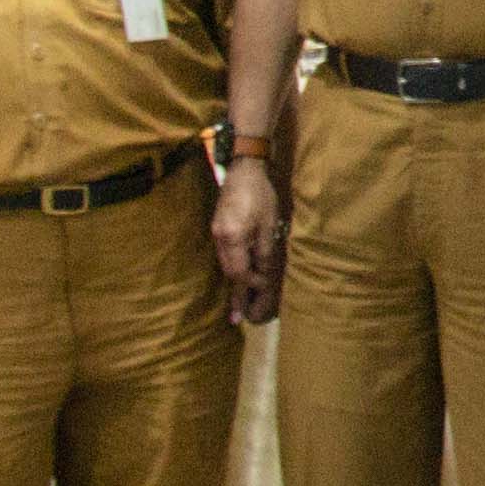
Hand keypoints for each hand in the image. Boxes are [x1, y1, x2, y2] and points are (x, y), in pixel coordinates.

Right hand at [210, 156, 283, 323]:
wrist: (244, 168)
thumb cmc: (261, 194)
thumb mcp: (269, 224)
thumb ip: (264, 251)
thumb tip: (263, 275)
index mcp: (232, 237)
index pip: (239, 272)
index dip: (250, 285)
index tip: (263, 291)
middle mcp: (219, 238)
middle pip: (229, 271)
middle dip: (237, 291)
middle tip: (239, 317)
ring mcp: (215, 232)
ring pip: (225, 263)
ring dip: (235, 279)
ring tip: (239, 303)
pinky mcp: (217, 227)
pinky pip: (224, 253)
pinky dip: (233, 265)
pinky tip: (239, 273)